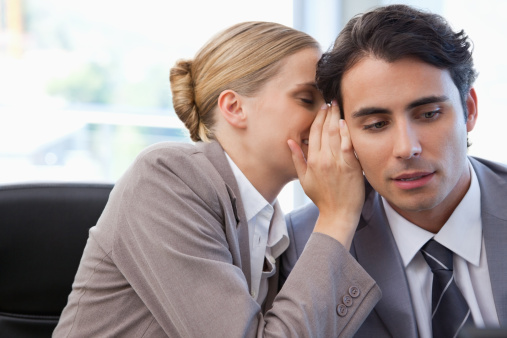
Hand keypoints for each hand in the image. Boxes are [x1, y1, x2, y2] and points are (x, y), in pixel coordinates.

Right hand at [287, 101, 363, 248]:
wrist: (338, 213)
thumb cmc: (321, 198)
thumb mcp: (303, 179)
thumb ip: (297, 159)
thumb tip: (290, 141)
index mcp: (311, 161)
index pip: (313, 133)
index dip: (318, 118)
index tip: (322, 107)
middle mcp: (323, 159)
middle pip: (325, 129)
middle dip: (329, 113)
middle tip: (332, 101)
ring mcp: (337, 162)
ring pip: (336, 134)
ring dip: (337, 117)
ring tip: (339, 106)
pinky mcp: (351, 166)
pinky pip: (348, 145)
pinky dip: (347, 132)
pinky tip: (346, 122)